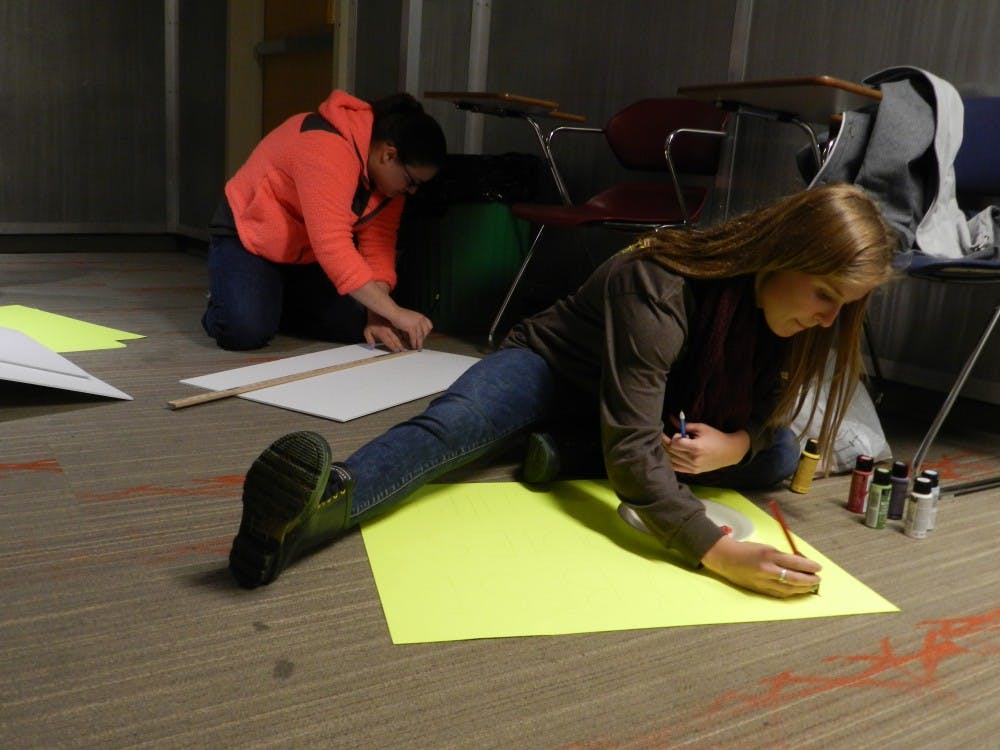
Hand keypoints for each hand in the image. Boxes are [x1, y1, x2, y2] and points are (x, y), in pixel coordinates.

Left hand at [363, 312, 406, 351]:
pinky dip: (404, 336)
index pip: (388, 342)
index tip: (397, 351)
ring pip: (400, 336)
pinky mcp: (395, 325)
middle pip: (396, 340)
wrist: (376, 313)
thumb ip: (369, 340)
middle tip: (404, 350)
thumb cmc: (372, 323)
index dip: (393, 347)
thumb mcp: (367, 331)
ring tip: (408, 346)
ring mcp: (393, 327)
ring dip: (404, 341)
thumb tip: (372, 347)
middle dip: (401, 346)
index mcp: (382, 333)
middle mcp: (388, 330)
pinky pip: (401, 332)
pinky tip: (408, 339)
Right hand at [389, 307, 432, 349]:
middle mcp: (420, 319)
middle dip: (423, 339)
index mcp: (421, 316)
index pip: (429, 325)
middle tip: (421, 344)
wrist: (393, 312)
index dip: (427, 332)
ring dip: (419, 344)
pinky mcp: (411, 327)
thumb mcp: (411, 317)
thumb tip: (418, 330)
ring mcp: (416, 323)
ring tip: (418, 348)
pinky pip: (414, 338)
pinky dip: (413, 343)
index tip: (425, 336)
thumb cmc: (400, 315)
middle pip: (426, 332)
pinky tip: (413, 346)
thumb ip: (416, 322)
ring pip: (420, 337)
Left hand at [661, 422, 748, 473]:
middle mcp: (694, 459)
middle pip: (672, 452)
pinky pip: (676, 468)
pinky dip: (672, 461)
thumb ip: (685, 425)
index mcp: (696, 447)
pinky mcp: (694, 471)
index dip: (673, 437)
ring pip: (672, 460)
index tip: (677, 433)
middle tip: (667, 437)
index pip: (675, 444)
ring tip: (671, 445)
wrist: (730, 452)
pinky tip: (673, 454)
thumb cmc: (716, 437)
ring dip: (669, 452)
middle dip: (667, 443)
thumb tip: (671, 418)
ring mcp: (694, 467)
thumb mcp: (701, 428)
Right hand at [700, 535, 820, 597]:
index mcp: (769, 554)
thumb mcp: (766, 547)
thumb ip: (781, 556)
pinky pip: (779, 594)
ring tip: (810, 587)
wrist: (725, 558)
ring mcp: (762, 581)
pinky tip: (797, 591)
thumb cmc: (746, 550)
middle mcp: (766, 569)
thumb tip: (800, 563)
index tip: (818, 567)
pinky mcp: (759, 589)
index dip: (809, 566)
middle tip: (817, 579)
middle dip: (809, 580)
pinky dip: (790, 593)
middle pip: (794, 578)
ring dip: (802, 589)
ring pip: (788, 589)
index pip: (795, 562)